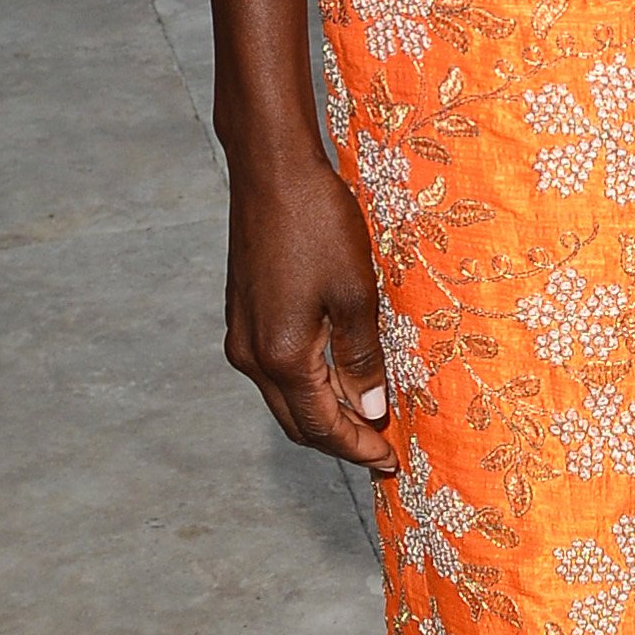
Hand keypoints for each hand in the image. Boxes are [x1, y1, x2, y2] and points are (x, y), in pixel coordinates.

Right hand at [223, 150, 398, 473]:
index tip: (392, 464)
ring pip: (286, 396)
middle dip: (342, 440)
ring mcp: (242, 334)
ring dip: (325, 412)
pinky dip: (309, 383)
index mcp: (279, 357)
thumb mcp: (355, 294)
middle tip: (385, 450)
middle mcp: (251, 355)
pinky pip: (277, 368)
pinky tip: (341, 374)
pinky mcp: (245, 313)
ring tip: (369, 415)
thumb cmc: (317, 224)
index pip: (321, 426)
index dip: (359, 449)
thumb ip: (361, 358)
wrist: (271, 170)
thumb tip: (369, 410)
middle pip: (298, 421)